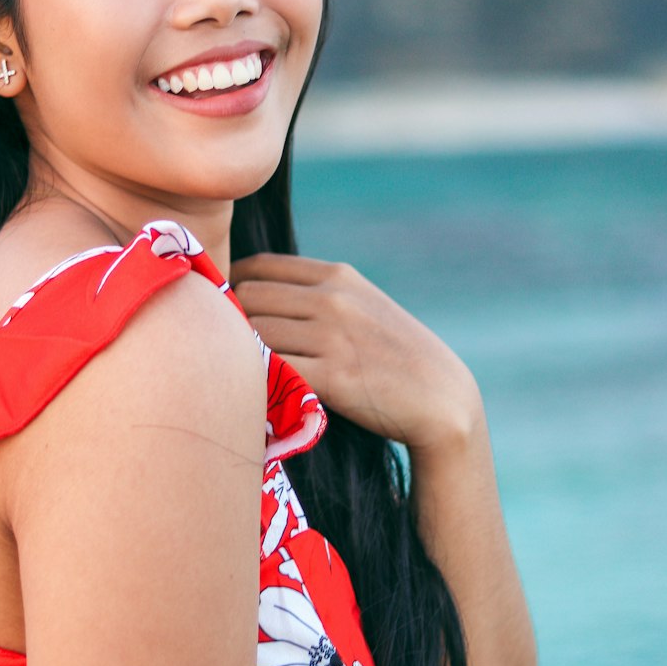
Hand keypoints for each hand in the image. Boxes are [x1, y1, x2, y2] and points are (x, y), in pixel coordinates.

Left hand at [228, 252, 483, 455]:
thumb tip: (258, 293)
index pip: (260, 266)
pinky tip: (257, 391)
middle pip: (248, 296)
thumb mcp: (363, 306)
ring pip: (253, 334)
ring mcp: (333, 337)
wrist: (442, 399)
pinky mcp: (333, 377)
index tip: (228, 312)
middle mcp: (333, 299)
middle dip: (231, 321)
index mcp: (338, 276)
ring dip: (239, 353)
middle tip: (224, 348)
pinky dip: (257, 379)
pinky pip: (272, 370)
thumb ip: (319, 295)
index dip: (234, 286)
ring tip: (236, 372)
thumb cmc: (395, 357)